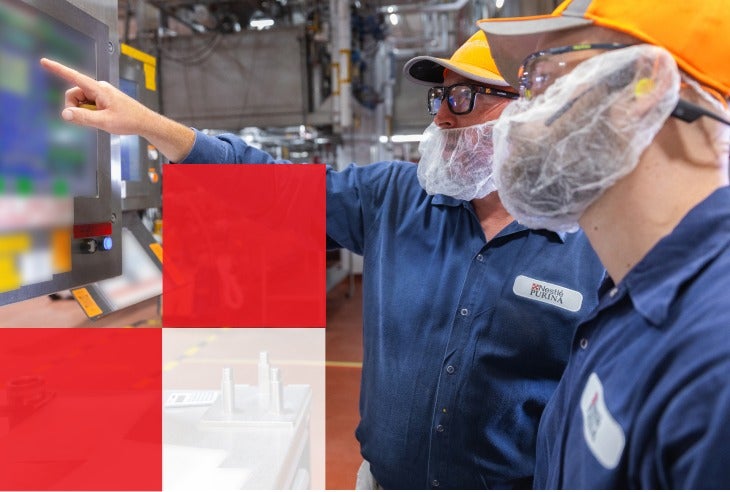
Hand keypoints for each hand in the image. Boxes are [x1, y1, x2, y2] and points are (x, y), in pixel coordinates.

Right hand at [40, 57, 194, 161]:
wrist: (145, 122)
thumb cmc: (129, 120)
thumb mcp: (104, 122)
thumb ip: (83, 118)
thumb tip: (65, 114)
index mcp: (98, 89)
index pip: (74, 76)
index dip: (58, 69)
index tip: (44, 61)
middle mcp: (98, 87)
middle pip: (74, 94)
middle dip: (75, 108)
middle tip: (90, 120)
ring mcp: (101, 93)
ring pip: (80, 101)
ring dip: (84, 112)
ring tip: (101, 120)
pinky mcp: (104, 99)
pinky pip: (88, 104)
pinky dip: (90, 112)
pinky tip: (102, 118)